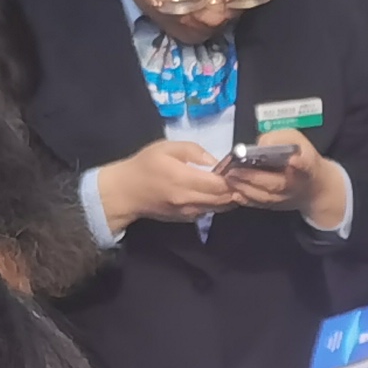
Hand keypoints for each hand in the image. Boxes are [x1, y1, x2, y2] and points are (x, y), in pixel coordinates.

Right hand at [98, 137, 239, 233]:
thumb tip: (215, 161)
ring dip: (230, 198)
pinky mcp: (186, 219)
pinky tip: (221, 193)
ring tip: (234, 185)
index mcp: (183, 179)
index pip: (219, 184)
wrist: (125, 193)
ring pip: (219, 207)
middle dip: (236, 189)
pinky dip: (219, 203)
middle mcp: (188, 199)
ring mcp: (188, 212)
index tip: (239, 168)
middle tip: (241, 177)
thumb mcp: (166, 147)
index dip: (234, 178)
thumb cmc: (145, 165)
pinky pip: (209, 211)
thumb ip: (193, 151)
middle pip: (224, 198)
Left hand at [221, 123, 345, 227]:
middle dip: (254, 177)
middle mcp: (297, 185)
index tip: (294, 160)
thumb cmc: (301, 158)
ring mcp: (286, 198)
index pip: (306, 165)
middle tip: (233, 170)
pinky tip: (235, 193)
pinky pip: (260, 204)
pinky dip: (246, 200)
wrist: (314, 188)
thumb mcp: (296, 140)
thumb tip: (261, 144)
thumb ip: (280, 138)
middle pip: (277, 183)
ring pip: (265, 196)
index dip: (301, 164)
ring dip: (245, 188)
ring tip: (229, 178)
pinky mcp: (276, 206)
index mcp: (307, 165)